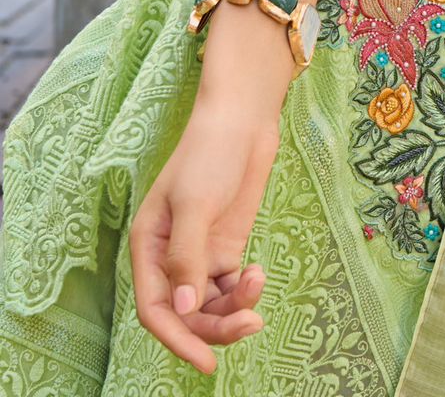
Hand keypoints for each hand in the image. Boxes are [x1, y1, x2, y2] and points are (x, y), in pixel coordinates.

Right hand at [129, 100, 279, 373]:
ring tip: (257, 289)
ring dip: (234, 307)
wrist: (242, 120)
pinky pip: (230, 286)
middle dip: (216, 325)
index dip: (178, 339)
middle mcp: (170, 257)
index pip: (155, 309)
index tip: (206, 361)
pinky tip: (259, 272)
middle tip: (251, 324)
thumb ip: (187, 258)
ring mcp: (200, 253)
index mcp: (148, 247)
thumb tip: (186, 310)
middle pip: (187, 313)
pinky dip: (245, 288)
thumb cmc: (209, 153)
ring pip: (211, 304)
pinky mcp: (226, 246)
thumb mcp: (194, 204)